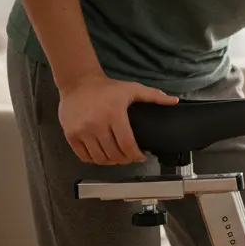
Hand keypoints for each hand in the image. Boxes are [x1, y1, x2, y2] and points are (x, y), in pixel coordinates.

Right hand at [57, 72, 178, 164]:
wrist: (78, 83)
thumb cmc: (107, 88)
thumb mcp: (132, 89)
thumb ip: (154, 96)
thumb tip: (174, 101)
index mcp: (114, 114)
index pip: (127, 144)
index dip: (136, 155)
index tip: (141, 157)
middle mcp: (97, 124)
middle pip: (114, 154)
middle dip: (125, 160)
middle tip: (130, 157)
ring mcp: (82, 131)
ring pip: (100, 158)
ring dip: (111, 162)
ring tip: (117, 158)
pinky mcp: (70, 135)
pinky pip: (84, 156)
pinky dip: (95, 160)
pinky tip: (102, 156)